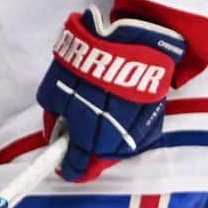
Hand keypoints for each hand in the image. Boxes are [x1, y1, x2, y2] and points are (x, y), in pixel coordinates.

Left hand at [35, 8, 185, 182]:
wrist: (132, 40)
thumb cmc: (87, 63)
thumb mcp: (54, 89)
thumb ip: (53, 116)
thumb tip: (56, 133)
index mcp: (87, 134)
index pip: (76, 165)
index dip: (69, 168)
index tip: (64, 166)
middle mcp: (113, 138)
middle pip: (99, 158)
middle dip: (88, 154)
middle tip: (79, 143)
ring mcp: (136, 131)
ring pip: (120, 148)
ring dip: (108, 143)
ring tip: (99, 127)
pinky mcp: (154, 118)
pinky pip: (138, 134)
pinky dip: (127, 131)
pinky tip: (119, 120)